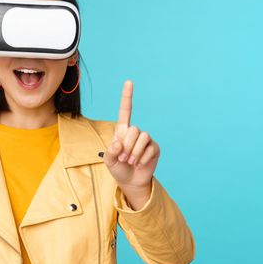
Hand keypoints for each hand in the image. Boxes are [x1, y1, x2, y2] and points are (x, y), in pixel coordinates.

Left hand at [103, 80, 160, 204]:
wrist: (130, 181)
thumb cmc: (118, 168)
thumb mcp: (108, 161)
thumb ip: (110, 151)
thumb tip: (119, 142)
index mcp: (122, 131)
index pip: (125, 111)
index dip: (127, 96)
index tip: (129, 82)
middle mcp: (135, 132)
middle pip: (134, 129)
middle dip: (127, 146)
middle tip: (123, 159)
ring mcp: (146, 139)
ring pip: (143, 137)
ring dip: (134, 153)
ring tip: (130, 162)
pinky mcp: (154, 148)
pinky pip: (150, 148)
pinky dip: (142, 158)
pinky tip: (139, 164)